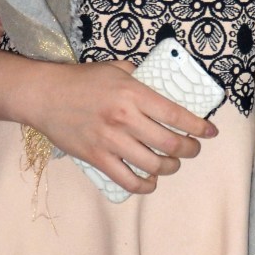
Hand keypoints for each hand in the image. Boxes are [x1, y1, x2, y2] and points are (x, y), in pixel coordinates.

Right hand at [24, 58, 216, 193]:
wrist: (44, 95)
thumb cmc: (81, 80)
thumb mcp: (116, 69)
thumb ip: (142, 78)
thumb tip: (164, 88)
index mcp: (133, 94)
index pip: (176, 114)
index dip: (199, 127)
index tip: (211, 132)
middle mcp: (124, 119)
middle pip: (170, 144)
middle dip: (189, 150)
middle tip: (192, 149)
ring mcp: (110, 141)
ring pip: (153, 166)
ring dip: (170, 168)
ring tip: (172, 163)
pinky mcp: (97, 158)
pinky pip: (128, 181)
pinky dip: (145, 186)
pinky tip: (151, 182)